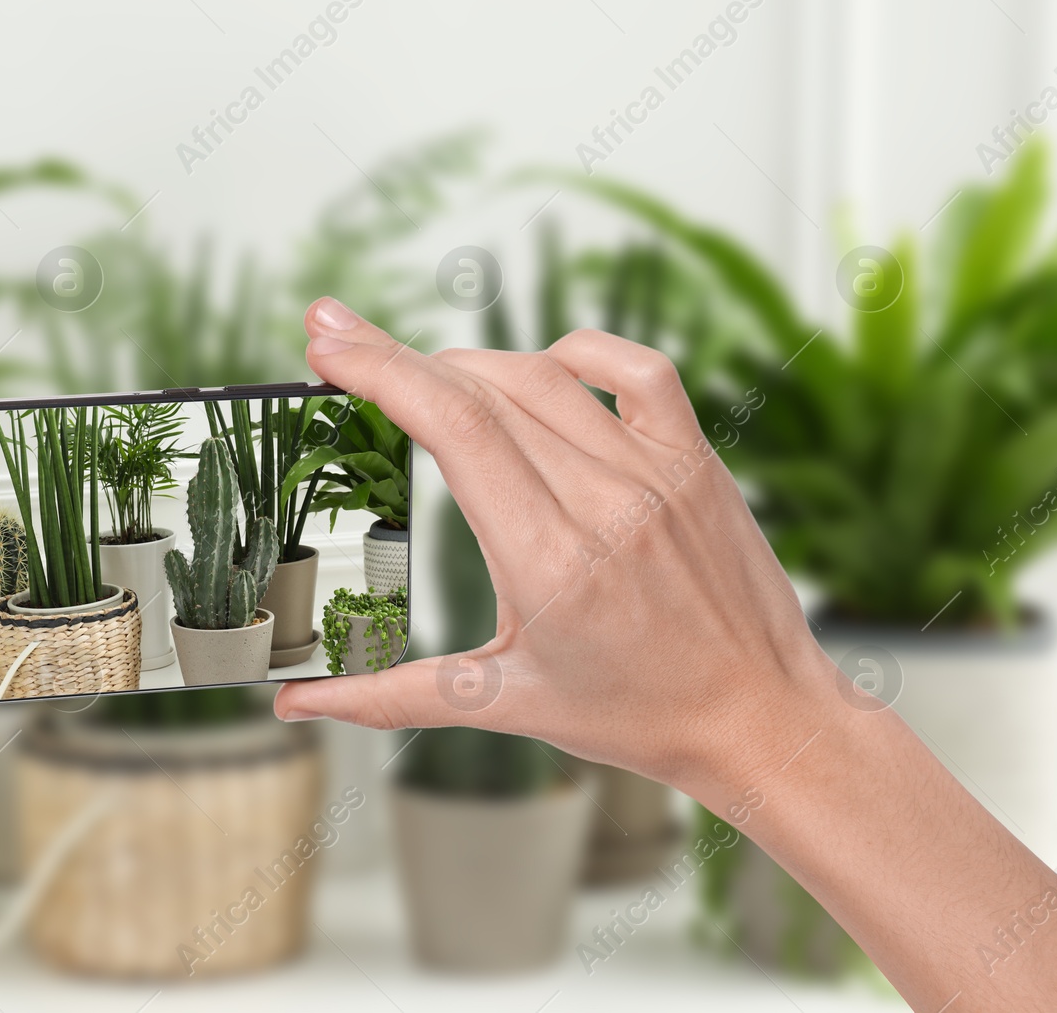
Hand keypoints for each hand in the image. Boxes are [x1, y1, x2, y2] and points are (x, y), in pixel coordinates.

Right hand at [276, 297, 833, 788]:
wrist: (762, 716)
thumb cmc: (636, 715)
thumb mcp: (502, 703)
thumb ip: (387, 696)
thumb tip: (294, 704)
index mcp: (549, 560)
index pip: (453, 426)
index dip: (379, 369)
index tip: (325, 340)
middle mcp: (604, 502)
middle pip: (484, 389)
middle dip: (398, 356)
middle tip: (339, 339)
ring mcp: (657, 472)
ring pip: (545, 376)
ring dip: (470, 363)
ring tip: (424, 376)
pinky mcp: (694, 460)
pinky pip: (635, 369)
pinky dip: (577, 352)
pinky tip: (540, 366)